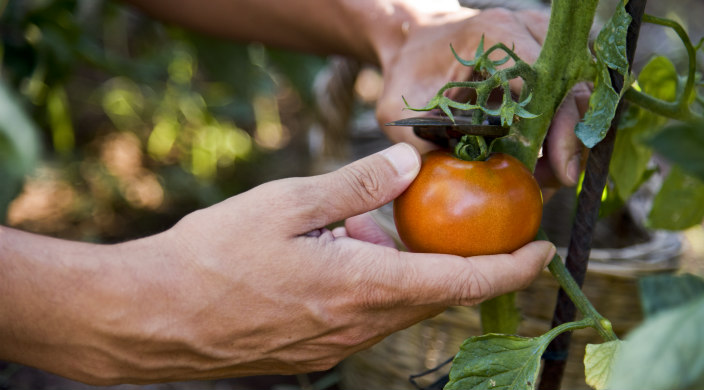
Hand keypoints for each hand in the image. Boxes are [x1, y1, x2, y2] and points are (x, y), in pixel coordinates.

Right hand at [96, 143, 553, 383]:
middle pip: (437, 296)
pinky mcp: (314, 352)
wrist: (155, 318)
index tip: (545, 251)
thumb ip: (357, 184)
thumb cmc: (214, 256)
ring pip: (400, 307)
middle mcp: (360, 325)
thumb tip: (411, 163)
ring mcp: (337, 345)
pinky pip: (366, 318)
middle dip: (464, 264)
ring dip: (409, 271)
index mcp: (364, 285)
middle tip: (466, 225)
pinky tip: (342, 258)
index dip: (513, 268)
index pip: (464, 282)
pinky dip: (377, 287)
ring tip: (379, 233)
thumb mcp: (288, 203)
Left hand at [375, 7, 587, 188]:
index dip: (558, 126)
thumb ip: (421, 147)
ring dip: (568, 132)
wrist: (411, 42)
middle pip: (571, 85)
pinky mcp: (542, 55)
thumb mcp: (399, 110)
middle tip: (558, 179)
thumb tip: (455, 191)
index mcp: (494, 34)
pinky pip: (567, 89)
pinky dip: (561, 123)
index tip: (558, 169)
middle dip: (569, 137)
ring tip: (550, 172)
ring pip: (576, 88)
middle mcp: (525, 29)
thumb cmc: (406, 74)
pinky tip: (545, 155)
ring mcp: (539, 38)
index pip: (545, 80)